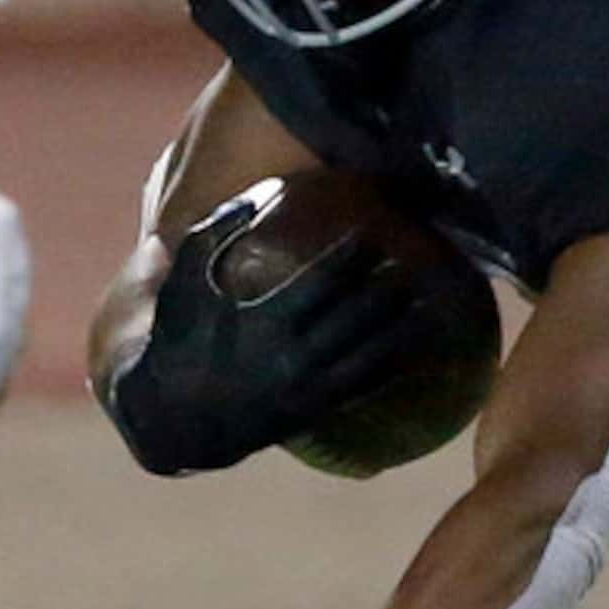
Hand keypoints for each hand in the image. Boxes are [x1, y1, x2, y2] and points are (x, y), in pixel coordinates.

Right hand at [105, 188, 423, 474]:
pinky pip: (362, 388)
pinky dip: (394, 368)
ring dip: (402, 328)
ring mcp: (307, 388)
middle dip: (387, 288)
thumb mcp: (186, 282)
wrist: (176, 415)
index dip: (351, 256)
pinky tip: (418, 349)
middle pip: (355, 317)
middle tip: (415, 258)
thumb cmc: (180, 338)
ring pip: (368, 355)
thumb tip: (260, 193)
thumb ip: (219, 233)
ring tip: (431, 300)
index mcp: (263, 322)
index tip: (372, 229)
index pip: (321, 282)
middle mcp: (293, 357)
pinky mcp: (313, 409)